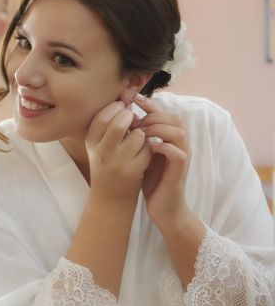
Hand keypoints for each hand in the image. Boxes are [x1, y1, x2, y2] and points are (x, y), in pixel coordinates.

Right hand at [85, 101, 152, 207]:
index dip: (115, 108)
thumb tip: (125, 95)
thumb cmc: (106, 165)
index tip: (122, 107)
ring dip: (142, 132)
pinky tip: (144, 150)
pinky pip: (147, 149)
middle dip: (130, 117)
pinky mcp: (133, 172)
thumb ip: (108, 124)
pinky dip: (149, 146)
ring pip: (137, 135)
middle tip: (133, 118)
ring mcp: (118, 163)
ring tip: (139, 136)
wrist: (109, 198)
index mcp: (91, 143)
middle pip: (118, 123)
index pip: (102, 117)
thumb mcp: (99, 146)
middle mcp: (102, 153)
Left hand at [133, 94, 190, 229]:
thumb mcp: (142, 154)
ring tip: (141, 134)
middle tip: (136, 122)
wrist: (163, 207)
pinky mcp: (180, 171)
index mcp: (169, 138)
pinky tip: (150, 147)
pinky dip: (165, 147)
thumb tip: (124, 118)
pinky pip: (179, 153)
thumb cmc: (151, 179)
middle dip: (153, 116)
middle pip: (173, 118)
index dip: (150, 104)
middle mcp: (178, 145)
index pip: (164, 113)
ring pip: (178, 132)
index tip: (133, 98)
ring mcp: (181, 157)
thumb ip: (138, 137)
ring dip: (158, 129)